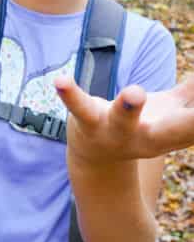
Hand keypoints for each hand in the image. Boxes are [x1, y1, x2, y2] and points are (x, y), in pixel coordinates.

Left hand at [54, 74, 193, 163]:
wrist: (97, 160)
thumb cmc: (141, 126)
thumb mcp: (170, 110)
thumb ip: (191, 94)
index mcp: (173, 134)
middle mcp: (148, 137)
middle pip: (175, 130)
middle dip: (192, 123)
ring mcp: (115, 132)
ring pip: (123, 119)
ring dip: (129, 107)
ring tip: (135, 93)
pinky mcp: (87, 122)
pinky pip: (79, 107)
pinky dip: (70, 94)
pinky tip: (61, 81)